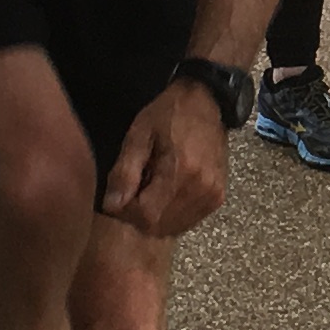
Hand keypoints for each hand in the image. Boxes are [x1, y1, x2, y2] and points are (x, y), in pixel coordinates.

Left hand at [99, 80, 229, 240]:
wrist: (206, 102)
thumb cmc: (168, 114)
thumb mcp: (138, 135)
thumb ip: (125, 171)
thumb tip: (112, 206)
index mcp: (182, 172)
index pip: (146, 216)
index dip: (126, 211)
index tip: (118, 194)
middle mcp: (202, 190)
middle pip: (160, 226)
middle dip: (139, 215)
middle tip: (133, 189)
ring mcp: (213, 196)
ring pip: (173, 227)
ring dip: (155, 216)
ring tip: (150, 188)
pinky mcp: (218, 198)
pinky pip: (187, 221)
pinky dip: (171, 214)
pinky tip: (165, 192)